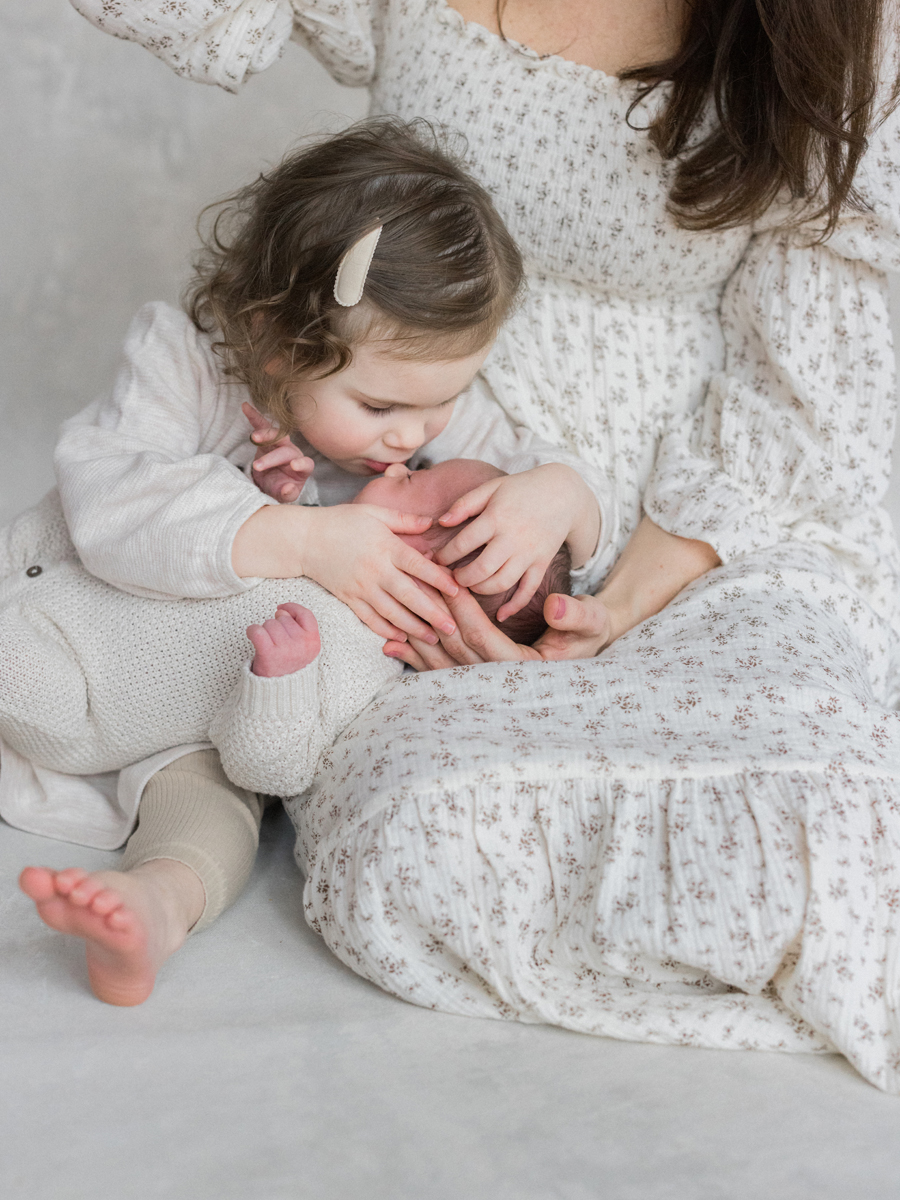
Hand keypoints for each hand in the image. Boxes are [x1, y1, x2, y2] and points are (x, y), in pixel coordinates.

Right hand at [243, 402, 313, 502]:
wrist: (270, 481)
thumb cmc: (280, 488)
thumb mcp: (284, 495)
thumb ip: (287, 494)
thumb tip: (289, 488)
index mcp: (303, 468)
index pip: (306, 464)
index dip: (301, 464)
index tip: (294, 466)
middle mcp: (294, 453)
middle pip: (286, 451)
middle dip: (272, 458)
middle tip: (258, 466)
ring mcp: (281, 443)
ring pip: (276, 435)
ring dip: (266, 435)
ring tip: (254, 438)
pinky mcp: (267, 438)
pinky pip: (262, 425)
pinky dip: (254, 416)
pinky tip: (246, 407)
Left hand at [248, 603, 320, 676]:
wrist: (280, 693)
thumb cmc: (290, 667)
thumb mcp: (304, 649)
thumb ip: (298, 628)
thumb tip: (281, 611)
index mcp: (313, 642)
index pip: (305, 615)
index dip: (292, 608)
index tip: (281, 609)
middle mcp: (301, 644)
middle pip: (283, 619)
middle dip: (276, 626)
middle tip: (276, 643)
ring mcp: (286, 649)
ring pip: (269, 624)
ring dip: (265, 631)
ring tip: (269, 646)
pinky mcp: (269, 654)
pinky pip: (257, 630)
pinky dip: (252, 631)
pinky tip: (253, 636)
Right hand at [298, 503, 460, 642]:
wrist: (304, 539)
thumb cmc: (342, 521)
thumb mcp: (374, 513)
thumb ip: (404, 520)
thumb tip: (431, 523)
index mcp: (386, 547)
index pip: (418, 566)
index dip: (439, 579)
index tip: (457, 591)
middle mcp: (376, 570)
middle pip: (409, 596)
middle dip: (432, 614)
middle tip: (453, 629)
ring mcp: (361, 587)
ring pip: (392, 613)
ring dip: (413, 628)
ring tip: (433, 640)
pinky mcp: (349, 598)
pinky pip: (370, 619)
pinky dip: (386, 631)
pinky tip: (402, 639)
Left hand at [384, 587, 612, 668]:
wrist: (584, 649)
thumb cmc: (587, 634)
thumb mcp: (591, 622)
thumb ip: (575, 616)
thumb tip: (554, 607)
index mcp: (522, 669)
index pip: (482, 637)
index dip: (462, 611)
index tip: (447, 584)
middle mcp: (498, 683)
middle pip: (454, 649)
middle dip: (431, 618)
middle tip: (411, 589)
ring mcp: (482, 689)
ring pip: (441, 663)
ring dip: (415, 638)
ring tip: (392, 614)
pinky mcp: (471, 686)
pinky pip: (438, 673)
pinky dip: (414, 658)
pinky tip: (391, 644)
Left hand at [434, 464, 599, 621]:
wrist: (562, 493)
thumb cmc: (520, 489)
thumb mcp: (491, 487)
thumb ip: (464, 504)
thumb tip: (441, 522)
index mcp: (495, 518)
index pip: (462, 544)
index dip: (444, 556)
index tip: (436, 560)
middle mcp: (512, 538)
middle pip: (480, 569)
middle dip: (460, 579)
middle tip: (451, 578)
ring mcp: (529, 553)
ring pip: (501, 583)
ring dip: (481, 590)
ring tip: (471, 585)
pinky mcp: (542, 564)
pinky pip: (528, 590)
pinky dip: (515, 606)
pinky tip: (501, 615)